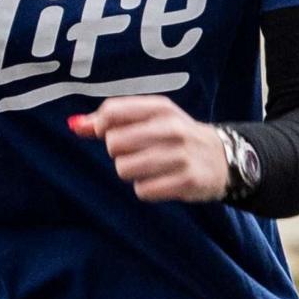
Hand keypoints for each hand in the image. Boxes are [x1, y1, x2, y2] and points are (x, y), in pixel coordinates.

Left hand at [72, 95, 231, 200]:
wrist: (224, 158)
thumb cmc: (176, 137)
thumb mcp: (150, 120)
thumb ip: (110, 121)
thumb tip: (74, 125)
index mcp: (161, 108)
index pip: (112, 112)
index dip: (101, 127)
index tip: (110, 133)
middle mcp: (171, 128)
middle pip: (114, 143)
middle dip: (119, 153)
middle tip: (137, 153)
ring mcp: (181, 155)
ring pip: (125, 169)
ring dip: (132, 173)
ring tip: (150, 169)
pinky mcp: (187, 180)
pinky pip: (144, 190)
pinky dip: (147, 190)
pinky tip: (162, 182)